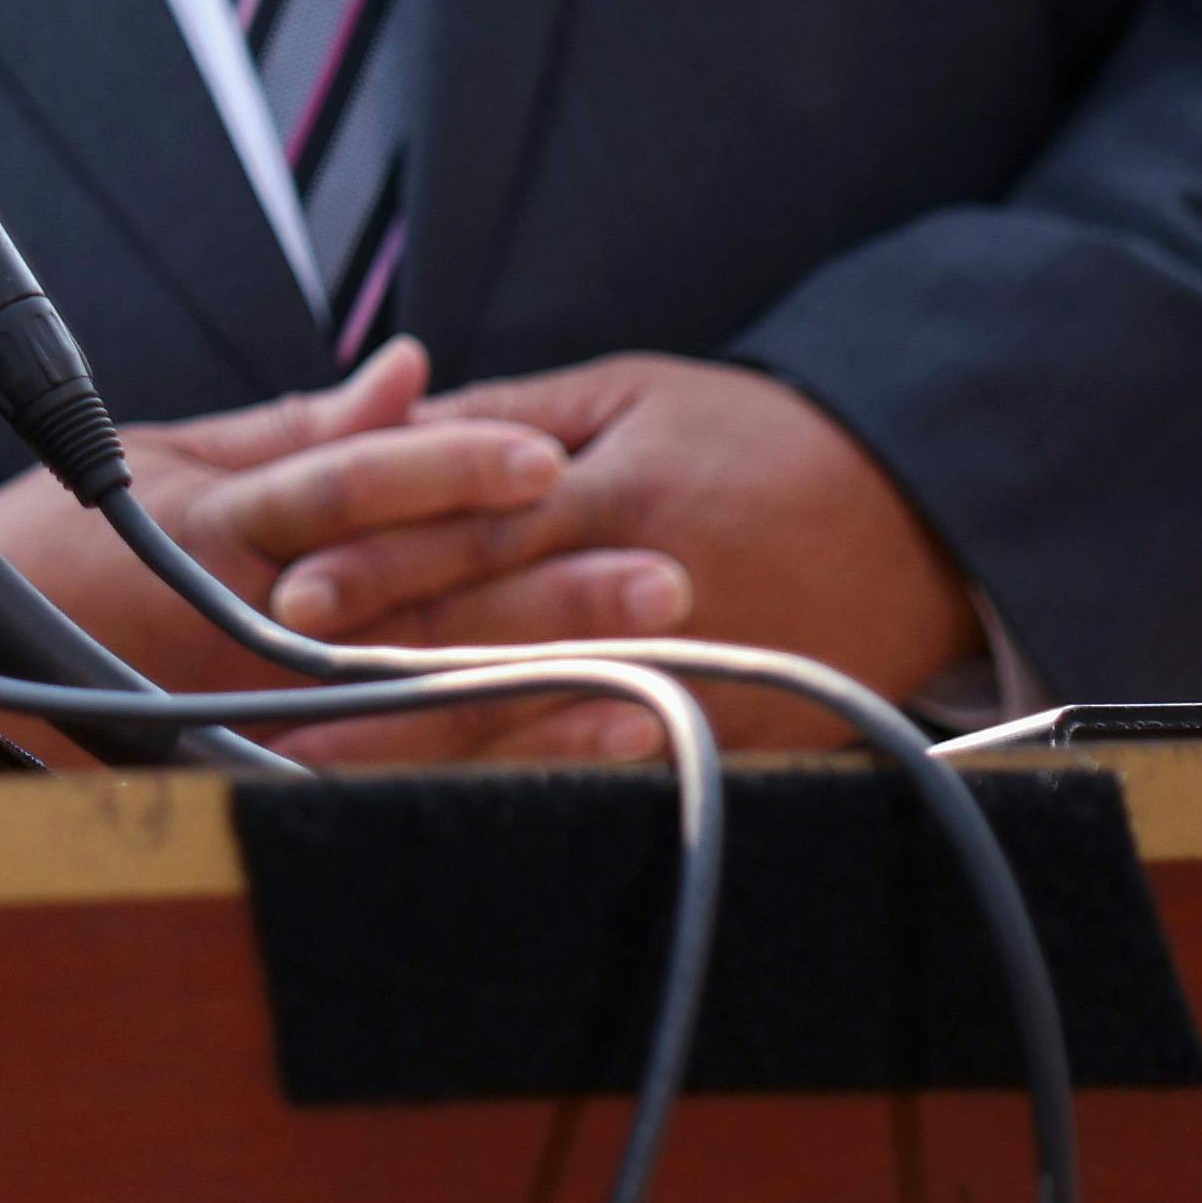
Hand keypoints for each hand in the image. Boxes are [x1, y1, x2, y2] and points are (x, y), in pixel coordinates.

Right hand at [0, 341, 694, 770]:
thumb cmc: (49, 550)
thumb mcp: (160, 457)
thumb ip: (297, 423)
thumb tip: (413, 373)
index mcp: (212, 532)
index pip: (343, 494)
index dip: (445, 473)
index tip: (546, 458)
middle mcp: (237, 629)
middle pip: (405, 609)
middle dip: (536, 594)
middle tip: (658, 577)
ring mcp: (248, 716)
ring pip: (409, 710)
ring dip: (535, 694)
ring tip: (649, 676)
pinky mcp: (253, 778)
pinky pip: (385, 784)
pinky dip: (485, 769)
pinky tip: (565, 757)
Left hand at [275, 351, 974, 755]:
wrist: (921, 512)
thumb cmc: (763, 438)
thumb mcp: (634, 395)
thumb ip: (510, 418)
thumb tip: (393, 428)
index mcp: (621, 495)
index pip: (482, 531)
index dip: (386, 564)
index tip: (299, 596)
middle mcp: (652, 594)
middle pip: (498, 633)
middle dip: (385, 664)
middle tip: (280, 692)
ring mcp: (693, 673)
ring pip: (544, 715)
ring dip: (435, 744)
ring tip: (333, 767)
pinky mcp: (727, 732)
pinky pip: (618, 764)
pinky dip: (532, 784)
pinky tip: (452, 807)